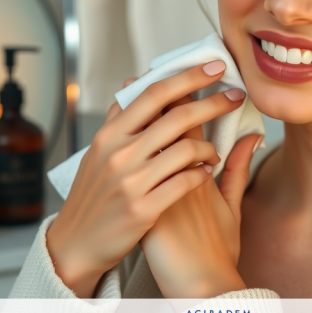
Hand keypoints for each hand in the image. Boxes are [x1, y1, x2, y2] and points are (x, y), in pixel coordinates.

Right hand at [45, 61, 244, 296]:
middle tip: (236, 96)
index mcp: (110, 135)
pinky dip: (201, 174)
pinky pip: (185, 182)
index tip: (215, 67)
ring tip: (214, 151)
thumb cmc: (93, 196)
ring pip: (186, 149)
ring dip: (209, 147)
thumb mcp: (97, 152)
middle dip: (214, 103)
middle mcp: (119, 154)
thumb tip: (133, 83)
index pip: (154, 94)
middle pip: (177, 116)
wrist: (75, 244)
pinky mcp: (142, 209)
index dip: (188, 77)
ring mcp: (130, 182)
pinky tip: (206, 173)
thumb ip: (119, 118)